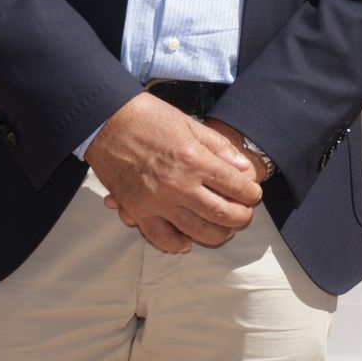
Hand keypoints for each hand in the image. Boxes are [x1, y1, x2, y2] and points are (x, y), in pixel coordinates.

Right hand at [85, 93, 262, 252]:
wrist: (106, 122)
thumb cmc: (149, 118)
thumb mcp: (191, 124)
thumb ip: (219, 148)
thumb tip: (243, 167)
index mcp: (194, 161)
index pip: (234, 185)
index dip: (250, 193)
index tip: (254, 194)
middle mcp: (179, 186)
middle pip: (220, 213)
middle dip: (240, 217)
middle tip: (245, 214)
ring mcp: (157, 202)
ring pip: (196, 230)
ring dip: (216, 234)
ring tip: (225, 230)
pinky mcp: (137, 211)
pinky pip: (160, 237)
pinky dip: (177, 243)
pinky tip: (187, 241)